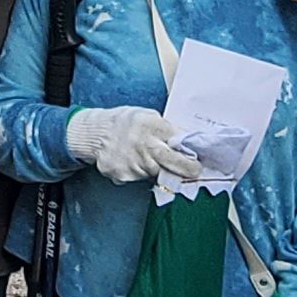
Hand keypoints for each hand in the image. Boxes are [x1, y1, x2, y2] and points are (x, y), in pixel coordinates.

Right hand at [66, 106, 204, 185]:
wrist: (97, 133)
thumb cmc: (127, 123)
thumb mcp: (149, 117)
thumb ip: (167, 129)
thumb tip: (191, 141)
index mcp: (152, 126)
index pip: (179, 141)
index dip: (191, 153)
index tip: (200, 161)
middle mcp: (143, 144)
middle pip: (172, 162)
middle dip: (186, 169)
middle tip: (194, 172)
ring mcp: (132, 162)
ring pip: (155, 173)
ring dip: (157, 169)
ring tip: (146, 157)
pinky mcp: (122, 175)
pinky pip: (137, 179)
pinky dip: (138, 173)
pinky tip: (131, 162)